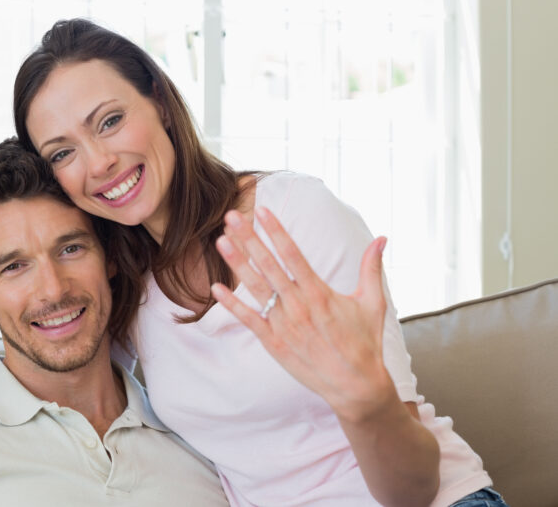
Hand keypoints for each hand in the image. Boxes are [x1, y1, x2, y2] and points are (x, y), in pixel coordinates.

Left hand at [211, 207, 394, 421]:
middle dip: (250, 239)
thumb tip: (382, 238)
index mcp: (320, 293)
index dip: (276, 231)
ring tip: (222, 241)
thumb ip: (371, 268)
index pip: (293, 254)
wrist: (356, 387)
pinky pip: (249, 320)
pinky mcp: (274, 343)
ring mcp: (284, 325)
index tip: (262, 211)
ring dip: (238, 264)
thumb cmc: (364, 342)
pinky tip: (216, 288)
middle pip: (269, 266)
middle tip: (232, 216)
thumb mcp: (372, 302)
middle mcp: (299, 306)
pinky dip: (232, 305)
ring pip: (256, 289)